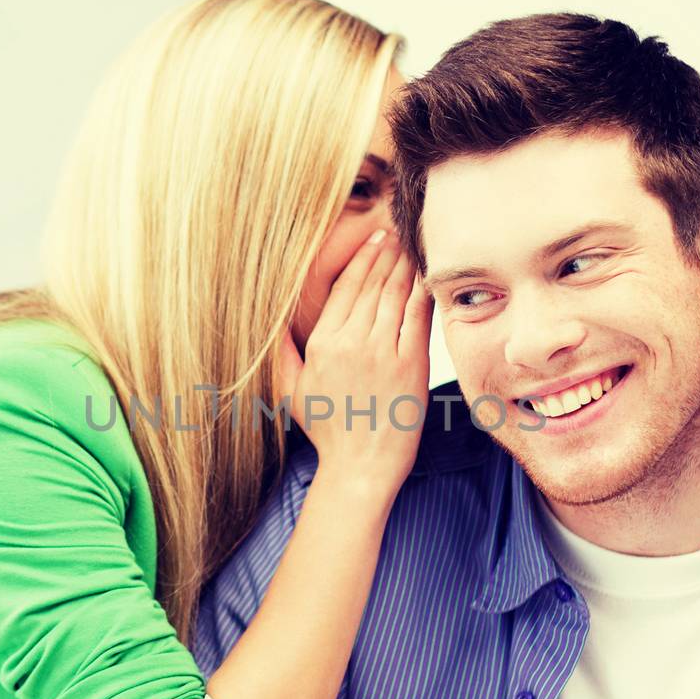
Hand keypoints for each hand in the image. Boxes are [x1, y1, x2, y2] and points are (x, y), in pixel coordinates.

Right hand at [278, 228, 431, 504]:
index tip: (373, 241)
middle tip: (396, 231)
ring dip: (405, 266)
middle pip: (372, 285)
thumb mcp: (291, 390)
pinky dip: (423, 292)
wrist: (361, 467)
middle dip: (385, 254)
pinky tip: (427, 274)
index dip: (361, 260)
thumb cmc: (328, 431)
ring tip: (411, 245)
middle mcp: (352, 342)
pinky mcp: (412, 365)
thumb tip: (272, 323)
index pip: (344, 288)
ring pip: (396, 295)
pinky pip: (418, 317)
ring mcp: (384, 352)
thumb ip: (282, 352)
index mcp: (322, 344)